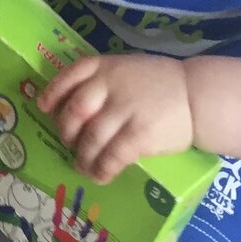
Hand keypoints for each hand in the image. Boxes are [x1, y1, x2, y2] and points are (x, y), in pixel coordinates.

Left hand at [38, 54, 194, 183]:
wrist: (197, 96)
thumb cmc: (159, 83)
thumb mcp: (128, 68)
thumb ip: (103, 79)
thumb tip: (73, 104)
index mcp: (106, 66)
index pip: (70, 75)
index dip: (52, 92)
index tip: (43, 107)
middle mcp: (110, 85)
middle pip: (74, 111)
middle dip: (66, 131)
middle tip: (69, 142)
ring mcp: (124, 110)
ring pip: (90, 139)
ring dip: (82, 157)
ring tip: (82, 166)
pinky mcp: (139, 135)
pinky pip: (111, 157)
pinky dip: (101, 169)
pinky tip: (101, 175)